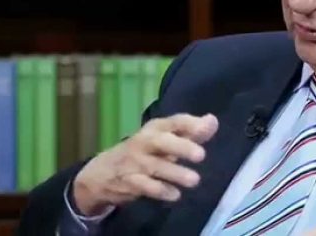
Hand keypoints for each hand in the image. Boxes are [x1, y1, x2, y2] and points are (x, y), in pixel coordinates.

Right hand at [72, 113, 218, 215]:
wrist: (103, 172)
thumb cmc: (142, 152)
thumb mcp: (164, 138)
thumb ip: (190, 132)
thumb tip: (212, 121)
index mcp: (155, 128)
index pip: (174, 121)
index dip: (191, 123)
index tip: (209, 126)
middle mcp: (145, 142)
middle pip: (162, 141)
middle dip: (181, 147)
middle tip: (201, 155)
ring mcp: (136, 162)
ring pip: (156, 166)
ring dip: (175, 173)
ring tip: (194, 180)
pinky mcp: (130, 182)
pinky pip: (146, 187)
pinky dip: (161, 191)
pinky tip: (175, 194)